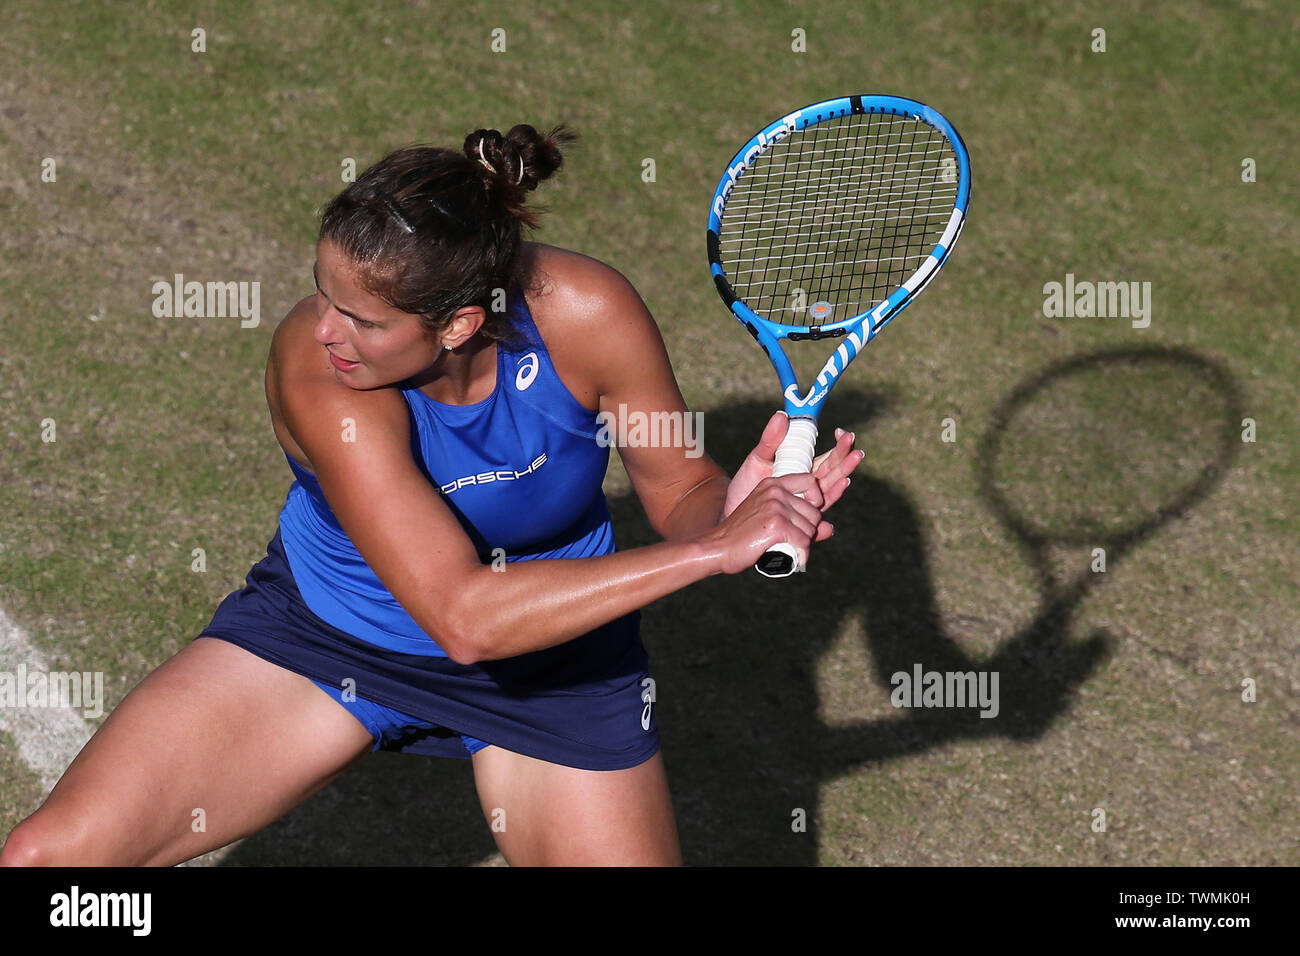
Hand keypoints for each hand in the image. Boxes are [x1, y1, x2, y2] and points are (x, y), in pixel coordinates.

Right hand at [698, 472, 827, 574]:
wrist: (717, 547)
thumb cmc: (743, 536)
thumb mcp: (770, 520)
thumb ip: (799, 521)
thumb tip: (830, 528)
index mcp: (772, 484)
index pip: (811, 481)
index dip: (816, 500)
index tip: (807, 516)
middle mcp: (775, 491)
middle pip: (814, 512)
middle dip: (807, 531)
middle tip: (790, 541)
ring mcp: (776, 507)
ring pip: (810, 529)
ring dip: (803, 544)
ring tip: (786, 548)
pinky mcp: (777, 525)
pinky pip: (804, 541)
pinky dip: (801, 554)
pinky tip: (793, 558)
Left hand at [723, 412, 864, 520]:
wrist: (733, 512)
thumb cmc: (745, 486)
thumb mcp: (757, 459)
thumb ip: (770, 440)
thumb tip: (782, 415)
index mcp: (801, 469)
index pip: (826, 456)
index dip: (838, 445)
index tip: (841, 432)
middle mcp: (809, 485)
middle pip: (834, 470)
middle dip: (845, 457)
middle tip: (854, 444)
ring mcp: (807, 501)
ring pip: (832, 486)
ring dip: (844, 472)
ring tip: (856, 457)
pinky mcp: (802, 517)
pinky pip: (822, 506)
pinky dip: (833, 495)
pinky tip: (842, 483)